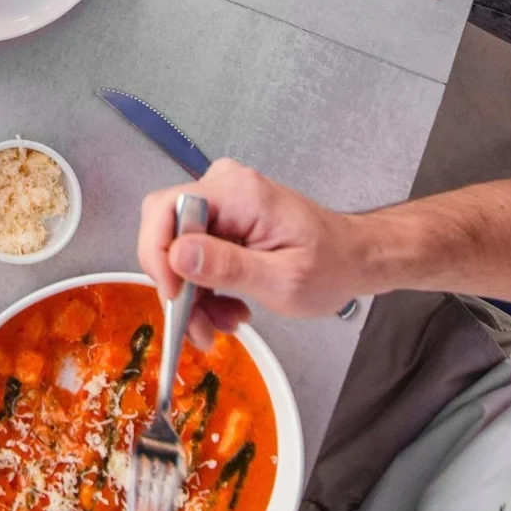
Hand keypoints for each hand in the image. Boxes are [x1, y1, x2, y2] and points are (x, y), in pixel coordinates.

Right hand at [138, 159, 365, 345]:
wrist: (353, 258)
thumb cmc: (331, 266)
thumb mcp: (284, 280)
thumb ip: (229, 267)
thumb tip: (177, 255)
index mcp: (238, 193)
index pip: (166, 208)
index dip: (157, 253)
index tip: (174, 297)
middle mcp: (223, 186)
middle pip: (167, 230)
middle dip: (177, 284)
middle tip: (199, 325)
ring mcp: (222, 200)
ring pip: (177, 247)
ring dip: (193, 293)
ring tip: (223, 323)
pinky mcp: (223, 218)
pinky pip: (194, 251)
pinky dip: (204, 286)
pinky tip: (227, 307)